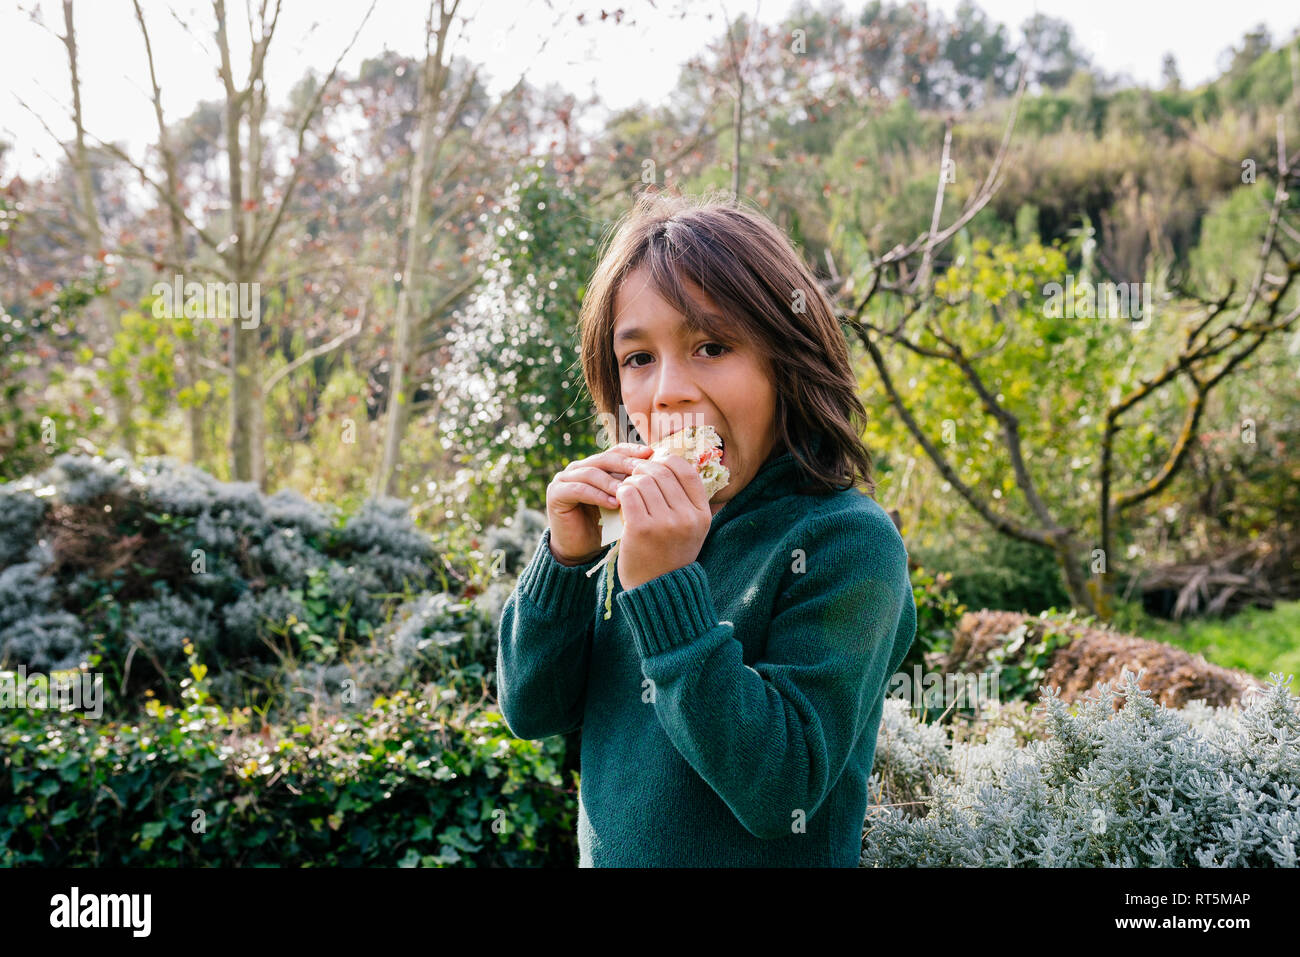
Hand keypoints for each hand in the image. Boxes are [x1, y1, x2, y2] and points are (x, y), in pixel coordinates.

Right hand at [546, 442, 653, 564]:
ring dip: (611, 482)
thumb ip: (632, 486)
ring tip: (629, 492)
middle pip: (605, 458)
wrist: (580, 549)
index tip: (653, 455)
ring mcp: (565, 479)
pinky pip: (579, 489)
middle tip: (642, 471)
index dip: (634, 451)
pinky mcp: (556, 494)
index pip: (616, 451)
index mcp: (595, 465)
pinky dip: (597, 495)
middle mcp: (579, 468)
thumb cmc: (606, 525)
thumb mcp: (622, 502)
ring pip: (591, 473)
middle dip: (625, 464)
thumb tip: (660, 473)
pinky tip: (614, 504)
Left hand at [615, 452, 712, 589]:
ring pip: (642, 480)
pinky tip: (619, 499)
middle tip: (633, 475)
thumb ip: (684, 498)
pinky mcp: (642, 529)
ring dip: (630, 481)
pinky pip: (628, 493)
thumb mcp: (690, 528)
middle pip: (661, 472)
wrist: (657, 589)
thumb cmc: (670, 554)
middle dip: (644, 469)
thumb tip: (667, 458)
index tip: (655, 461)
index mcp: (702, 514)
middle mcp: (687, 517)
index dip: (668, 459)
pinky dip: (621, 491)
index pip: (686, 471)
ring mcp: (665, 523)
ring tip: (627, 490)